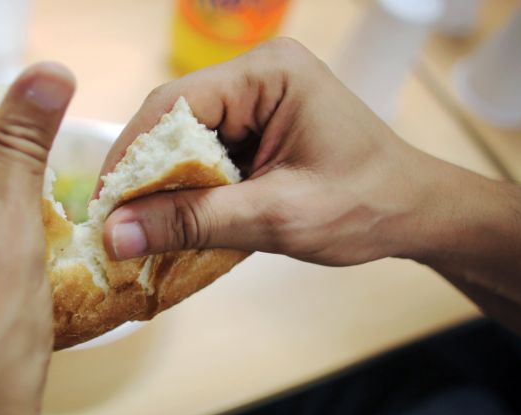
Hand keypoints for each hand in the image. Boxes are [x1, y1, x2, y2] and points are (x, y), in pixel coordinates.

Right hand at [99, 38, 520, 342]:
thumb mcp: (275, 217)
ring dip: (162, 184)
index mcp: (267, 74)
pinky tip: (173, 219)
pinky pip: (204, 152)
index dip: (131, 156)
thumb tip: (113, 234)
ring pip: (183, 138)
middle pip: (173, 119)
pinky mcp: (256, 124)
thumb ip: (193, 222)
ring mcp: (256, 98)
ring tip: (136, 227)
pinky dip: (186, 188)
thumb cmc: (364, 207)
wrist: (417, 214)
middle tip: (114, 224)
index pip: (174, 105)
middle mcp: (256, 74)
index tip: (103, 206)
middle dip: (143, 173)